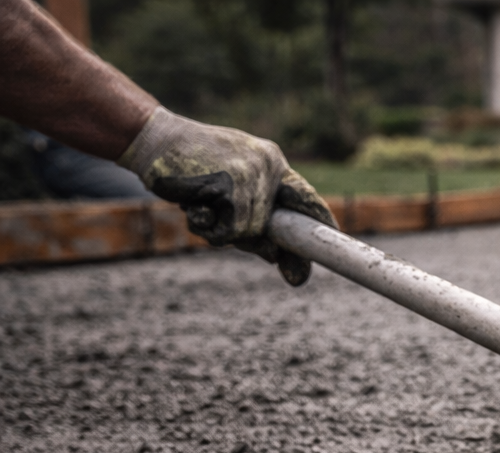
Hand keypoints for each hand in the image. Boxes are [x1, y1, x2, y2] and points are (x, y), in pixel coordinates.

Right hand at [118, 108, 336, 285]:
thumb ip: (253, 216)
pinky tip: (195, 204)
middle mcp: (269, 166)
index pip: (304, 198)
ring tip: (199, 203)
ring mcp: (252, 176)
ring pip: (251, 233)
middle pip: (274, 227)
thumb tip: (277, 256)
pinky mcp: (232, 187)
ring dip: (221, 231)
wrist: (151, 138)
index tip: (338, 238)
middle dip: (249, 237)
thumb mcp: (227, 187)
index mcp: (273, 162)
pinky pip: (229, 231)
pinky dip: (209, 228)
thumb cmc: (188, 167)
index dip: (320, 221)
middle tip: (216, 217)